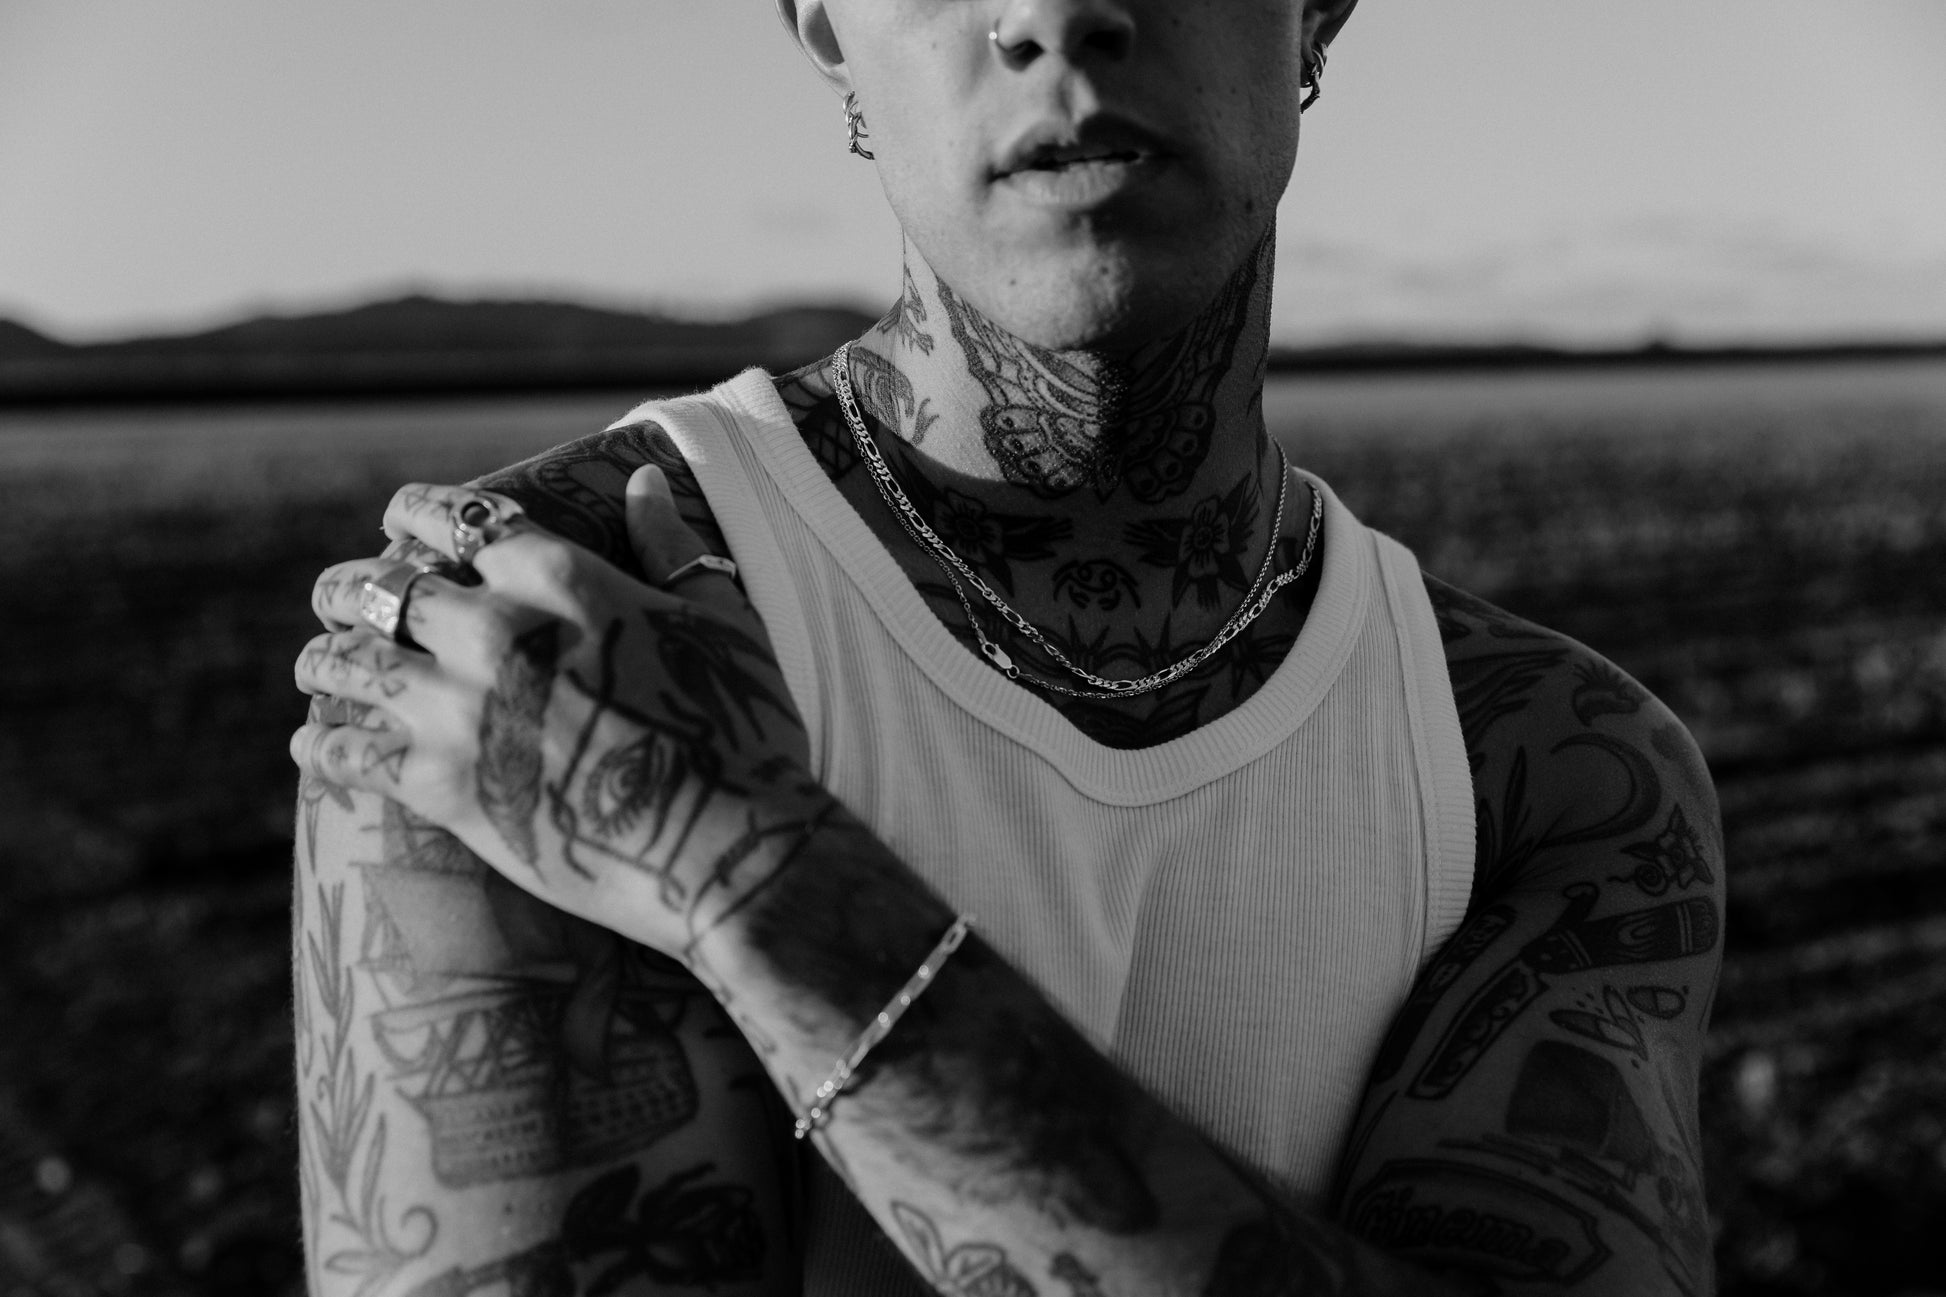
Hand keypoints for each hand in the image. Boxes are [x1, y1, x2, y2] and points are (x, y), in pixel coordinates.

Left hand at [291, 469, 816, 958]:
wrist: (728, 849)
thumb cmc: (741, 733)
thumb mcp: (719, 622)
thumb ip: (667, 548)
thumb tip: (639, 479)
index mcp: (561, 580)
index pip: (463, 520)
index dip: (420, 513)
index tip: (399, 519)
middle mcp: (497, 631)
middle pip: (385, 585)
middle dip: (352, 585)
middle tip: (336, 593)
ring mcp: (461, 710)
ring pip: (351, 661)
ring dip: (325, 657)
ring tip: (317, 661)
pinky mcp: (443, 788)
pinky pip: (349, 753)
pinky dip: (322, 744)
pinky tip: (312, 742)